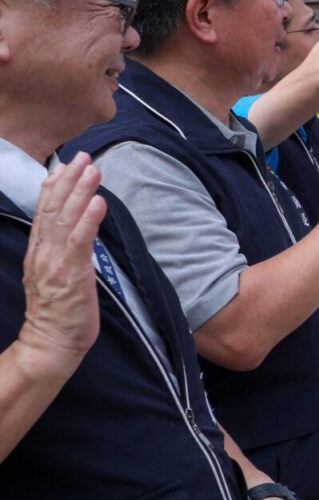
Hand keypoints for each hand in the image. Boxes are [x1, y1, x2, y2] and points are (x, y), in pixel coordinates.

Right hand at [17, 153, 106, 370]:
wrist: (50, 343)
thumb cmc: (59, 311)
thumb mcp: (56, 273)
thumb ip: (61, 249)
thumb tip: (74, 226)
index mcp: (39, 251)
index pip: (44, 212)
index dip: (53, 186)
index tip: (63, 164)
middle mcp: (43, 252)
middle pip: (53, 209)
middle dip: (68, 180)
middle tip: (82, 156)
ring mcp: (55, 262)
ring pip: (65, 219)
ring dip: (80, 192)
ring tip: (92, 169)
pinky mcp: (71, 274)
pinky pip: (79, 242)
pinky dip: (88, 220)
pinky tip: (98, 202)